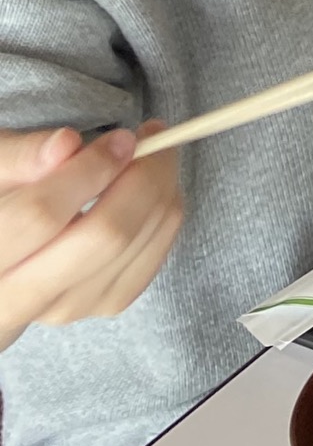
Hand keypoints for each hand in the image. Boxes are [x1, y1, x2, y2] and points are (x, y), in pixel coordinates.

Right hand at [0, 125, 183, 348]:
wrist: (7, 257)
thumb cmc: (1, 203)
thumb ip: (22, 156)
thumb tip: (66, 144)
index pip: (41, 215)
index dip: (89, 171)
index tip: (120, 139)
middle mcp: (18, 298)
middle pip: (102, 236)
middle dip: (141, 178)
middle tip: (150, 137)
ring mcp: (65, 308)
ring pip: (135, 244)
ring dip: (160, 189)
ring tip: (152, 155)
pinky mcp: (104, 306)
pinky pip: (153, 257)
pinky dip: (164, 215)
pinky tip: (154, 188)